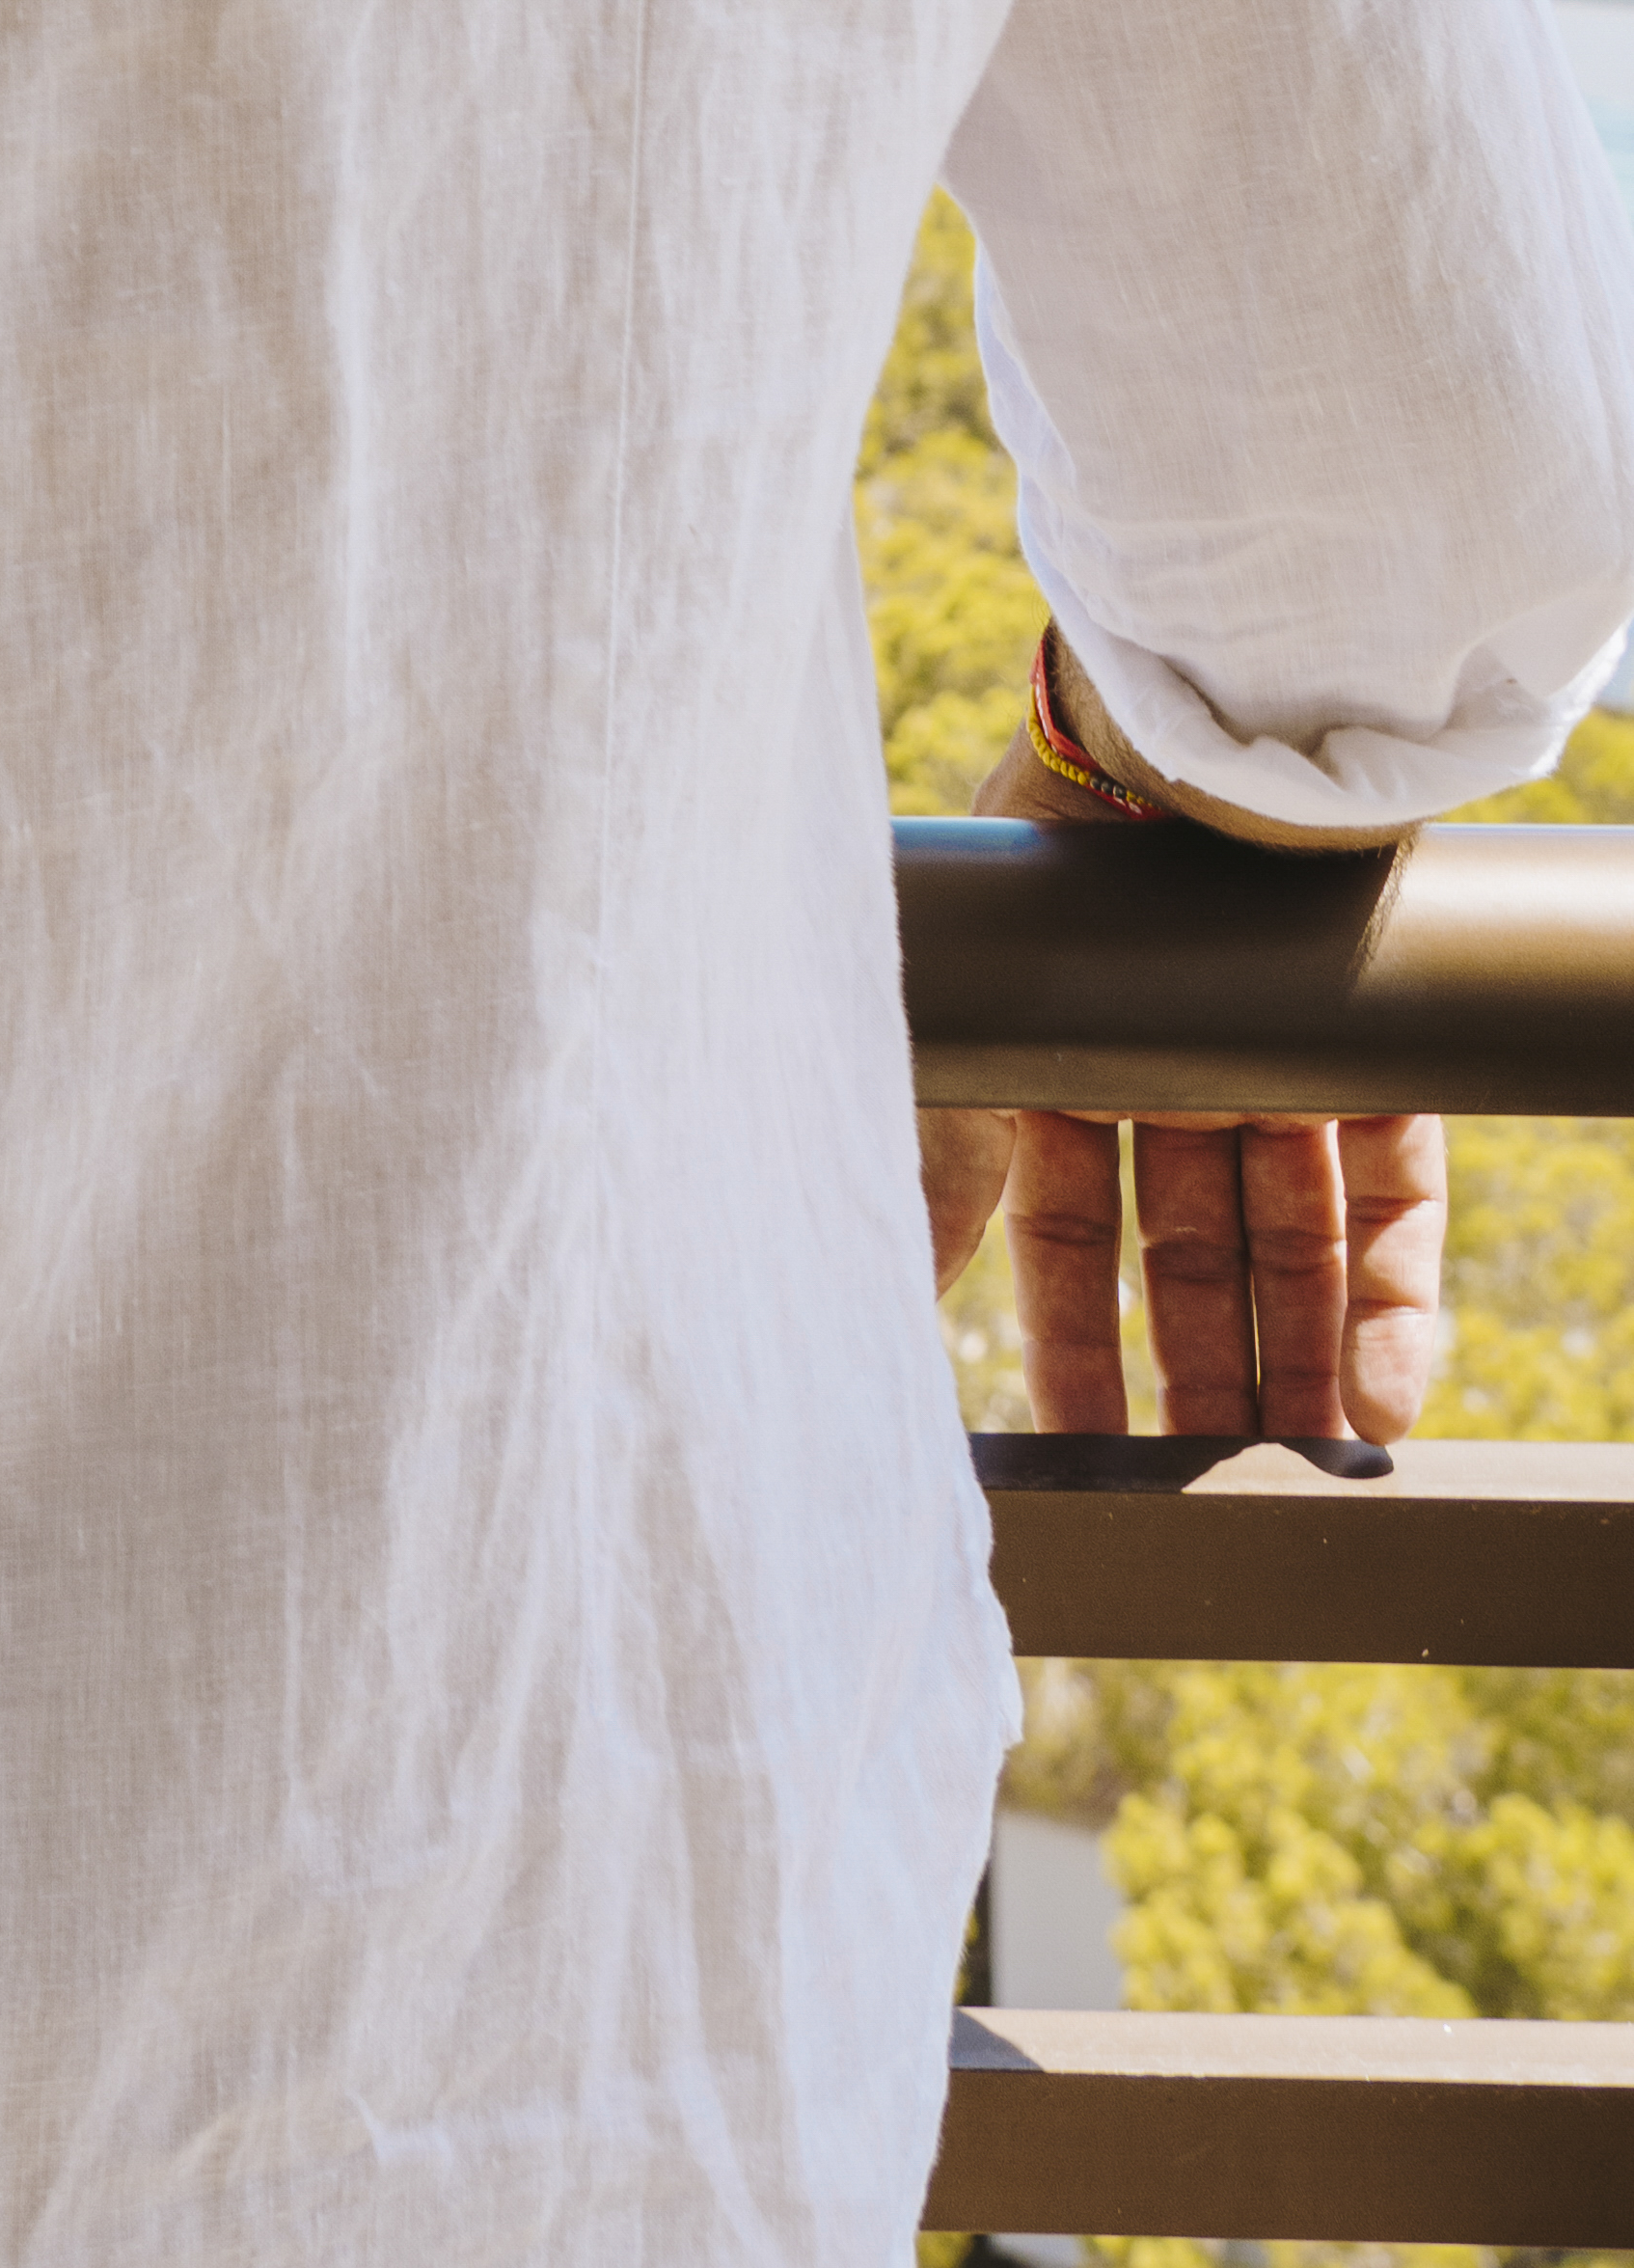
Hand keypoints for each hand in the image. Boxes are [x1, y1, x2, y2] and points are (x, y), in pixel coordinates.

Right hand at [916, 702, 1447, 1450]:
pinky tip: (1383, 1396)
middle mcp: (1169, 1072)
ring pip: (1295, 1240)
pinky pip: (1392, 1195)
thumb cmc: (1024, 906)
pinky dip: (1390, 1301)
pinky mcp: (1369, 1049)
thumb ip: (931, 1187)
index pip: (1073, 1243)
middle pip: (1193, 1255)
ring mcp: (1274, 1059)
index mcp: (1058, 1072)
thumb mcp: (956, 1068)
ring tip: (1316, 1480)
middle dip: (1204, 1380)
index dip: (1084, 1355)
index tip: (1097, 1463)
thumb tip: (876, 1314)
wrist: (1149, 761)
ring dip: (1306, 1361)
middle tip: (1223, 1506)